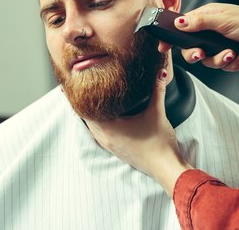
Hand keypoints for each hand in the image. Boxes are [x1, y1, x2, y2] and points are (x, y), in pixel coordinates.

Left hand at [85, 69, 192, 196]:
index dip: (78, 96)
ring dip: (90, 113)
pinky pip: (100, 133)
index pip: (85, 110)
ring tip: (88, 99)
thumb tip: (160, 71)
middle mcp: (105, 138)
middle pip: (86, 117)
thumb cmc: (159, 143)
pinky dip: (98, 122)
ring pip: (93, 126)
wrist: (166, 168)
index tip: (72, 85)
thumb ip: (157, 90)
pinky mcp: (116, 149)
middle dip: (83, 102)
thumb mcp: (157, 113)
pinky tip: (105, 115)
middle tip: (79, 86)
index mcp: (109, 128)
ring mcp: (109, 145)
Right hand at [175, 3, 238, 76]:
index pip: (183, 26)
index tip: (163, 47)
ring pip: (209, 60)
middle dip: (197, 54)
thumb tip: (178, 22)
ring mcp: (221, 44)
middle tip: (202, 55)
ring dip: (221, 60)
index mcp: (208, 16)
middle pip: (192, 48)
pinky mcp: (231, 55)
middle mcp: (212, 30)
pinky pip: (224, 65)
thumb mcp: (224, 21)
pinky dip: (234, 63)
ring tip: (233, 54)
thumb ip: (200, 22)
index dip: (172, 37)